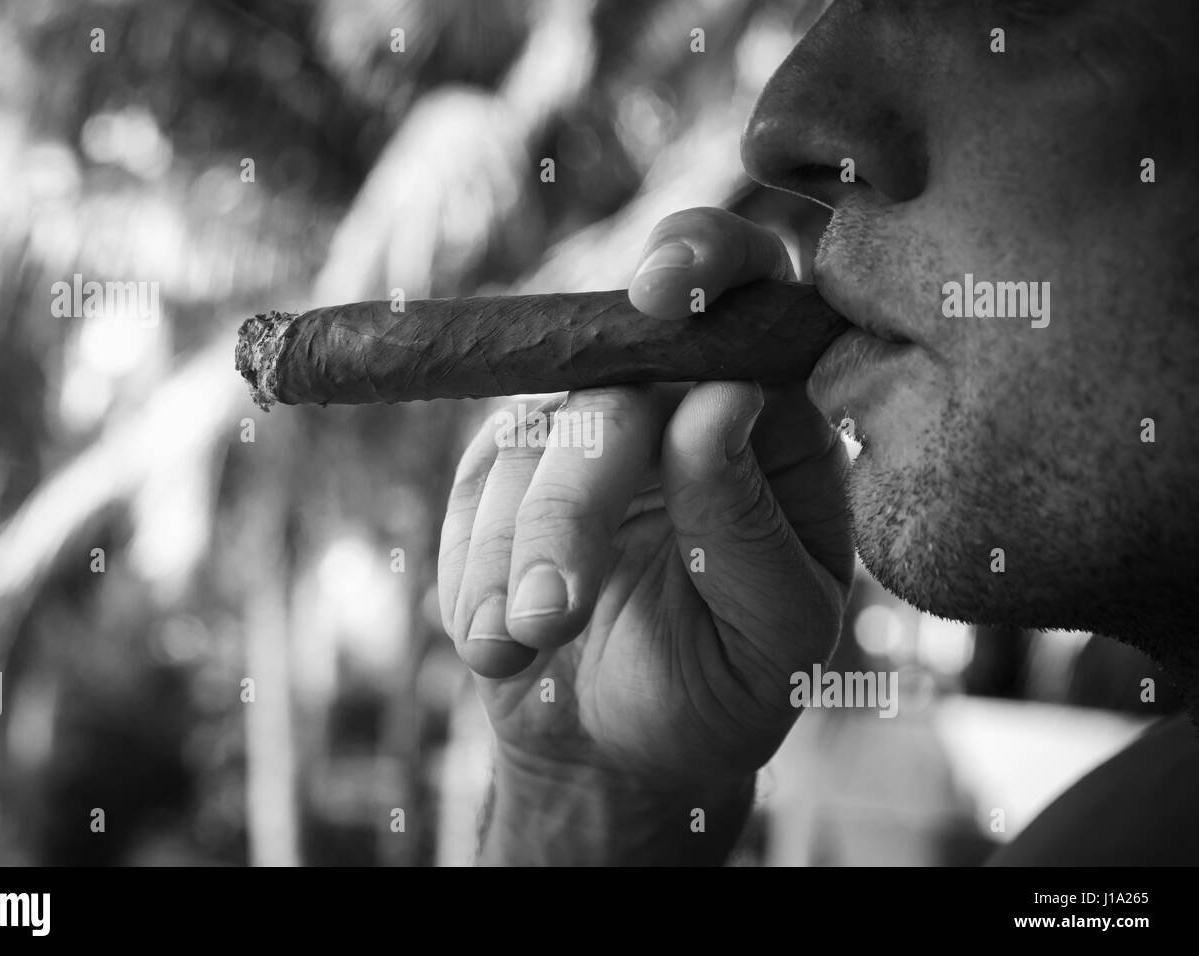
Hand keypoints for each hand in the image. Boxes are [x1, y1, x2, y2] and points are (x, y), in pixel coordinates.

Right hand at [438, 208, 852, 859]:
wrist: (619, 750)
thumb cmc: (723, 684)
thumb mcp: (771, 634)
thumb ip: (753, 524)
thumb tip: (720, 398)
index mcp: (773, 420)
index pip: (754, 292)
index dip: (707, 259)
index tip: (658, 291)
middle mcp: (675, 400)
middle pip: (612, 382)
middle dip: (569, 505)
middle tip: (551, 618)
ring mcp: (582, 426)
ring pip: (529, 437)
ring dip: (511, 558)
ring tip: (526, 647)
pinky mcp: (506, 467)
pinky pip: (470, 491)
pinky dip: (473, 576)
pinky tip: (501, 642)